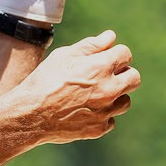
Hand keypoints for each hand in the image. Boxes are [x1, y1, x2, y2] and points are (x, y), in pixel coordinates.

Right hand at [14, 30, 139, 143]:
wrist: (30, 114)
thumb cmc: (44, 80)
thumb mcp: (64, 56)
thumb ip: (90, 45)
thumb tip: (110, 37)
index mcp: (101, 67)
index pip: (125, 54)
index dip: (115, 53)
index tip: (105, 56)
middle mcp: (109, 90)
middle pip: (134, 78)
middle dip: (123, 73)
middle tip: (104, 74)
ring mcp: (106, 111)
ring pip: (125, 101)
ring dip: (115, 95)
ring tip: (92, 93)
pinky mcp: (99, 128)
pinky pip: (110, 119)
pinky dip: (102, 114)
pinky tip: (84, 109)